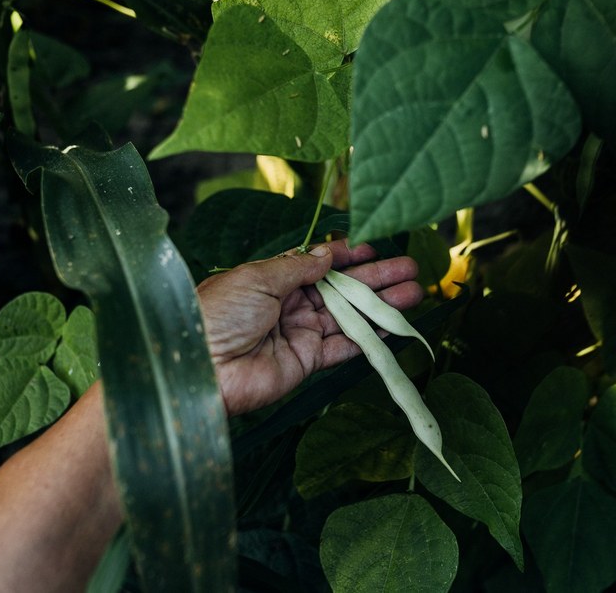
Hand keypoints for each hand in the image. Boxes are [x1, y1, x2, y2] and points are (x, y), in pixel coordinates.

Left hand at [197, 239, 422, 415]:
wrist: (200, 369)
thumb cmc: (218, 314)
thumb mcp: (256, 278)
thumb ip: (296, 268)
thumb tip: (327, 253)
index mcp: (271, 279)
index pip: (316, 263)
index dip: (345, 255)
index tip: (373, 246)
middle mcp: (288, 305)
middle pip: (340, 288)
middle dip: (375, 277)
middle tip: (409, 267)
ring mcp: (298, 333)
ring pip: (348, 316)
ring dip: (380, 305)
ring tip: (414, 292)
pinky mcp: (305, 362)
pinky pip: (343, 347)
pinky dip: (368, 338)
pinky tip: (393, 326)